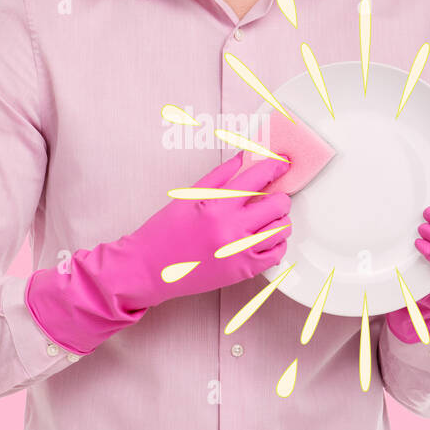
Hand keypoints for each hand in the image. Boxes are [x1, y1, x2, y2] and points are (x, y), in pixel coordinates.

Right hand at [25, 151, 291, 354]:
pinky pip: (275, 255)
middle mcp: (230, 228)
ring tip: (268, 218)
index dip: (274, 166)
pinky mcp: (242, 272)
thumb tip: (243, 158)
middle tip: (272, 196)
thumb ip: (218, 177)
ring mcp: (238, 252)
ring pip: (281, 229)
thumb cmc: (164, 231)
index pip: (258, 178)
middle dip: (279, 196)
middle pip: (277, 204)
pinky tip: (266, 238)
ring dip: (279, 220)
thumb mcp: (187, 197)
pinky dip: (276, 243)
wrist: (147, 269)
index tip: (281, 163)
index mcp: (215, 205)